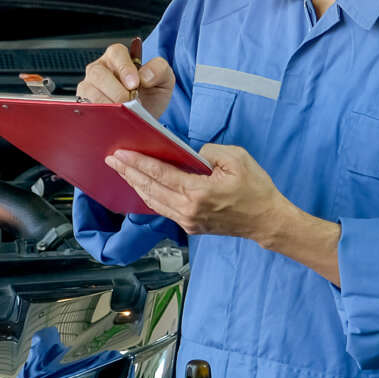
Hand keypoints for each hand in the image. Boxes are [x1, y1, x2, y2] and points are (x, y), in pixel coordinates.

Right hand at [78, 42, 174, 117]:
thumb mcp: (164, 80)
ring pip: (89, 91)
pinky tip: (112, 119)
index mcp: (118, 57)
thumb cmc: (150, 96)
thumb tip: (144, 75)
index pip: (116, 53)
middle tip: (130, 101)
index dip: (124, 68)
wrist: (144, 119)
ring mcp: (89, 86)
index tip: (134, 84)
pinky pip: (86, 108)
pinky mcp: (84, 104)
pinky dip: (100, 115)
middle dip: (116, 90)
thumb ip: (159, 70)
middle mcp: (100, 69)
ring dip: (108, 103)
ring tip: (123, 112)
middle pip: (99, 73)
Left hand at [104, 144, 292, 241]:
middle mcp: (188, 210)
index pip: (160, 174)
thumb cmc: (256, 188)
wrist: (266, 220)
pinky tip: (141, 185)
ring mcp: (188, 221)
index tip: (121, 154)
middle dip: (129, 172)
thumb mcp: (236, 159)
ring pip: (153, 201)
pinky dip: (149, 196)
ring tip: (121, 170)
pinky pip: (163, 208)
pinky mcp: (190, 226)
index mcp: (198, 192)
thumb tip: (188, 153)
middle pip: (150, 189)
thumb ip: (208, 152)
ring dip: (135, 184)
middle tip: (112, 159)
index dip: (138, 163)